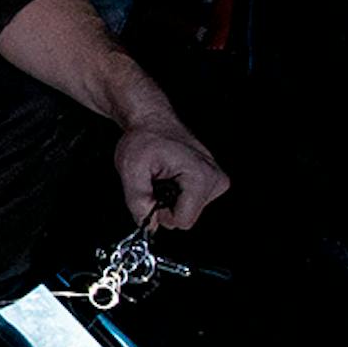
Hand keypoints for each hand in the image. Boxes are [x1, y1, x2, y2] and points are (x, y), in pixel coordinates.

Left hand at [114, 119, 230, 228]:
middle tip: (156, 182)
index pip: (183, 221)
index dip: (161, 214)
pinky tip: (171, 177)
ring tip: (163, 177)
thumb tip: (147, 225)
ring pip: (188, 211)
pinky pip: (191, 202)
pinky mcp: (213, 181)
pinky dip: (177, 194)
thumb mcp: (131, 170)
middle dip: (166, 206)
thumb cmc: (144, 138)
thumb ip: (137, 202)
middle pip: (186, 218)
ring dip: (170, 199)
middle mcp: (215, 178)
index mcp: (200, 176)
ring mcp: (216, 179)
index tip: (152, 194)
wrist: (152, 121)